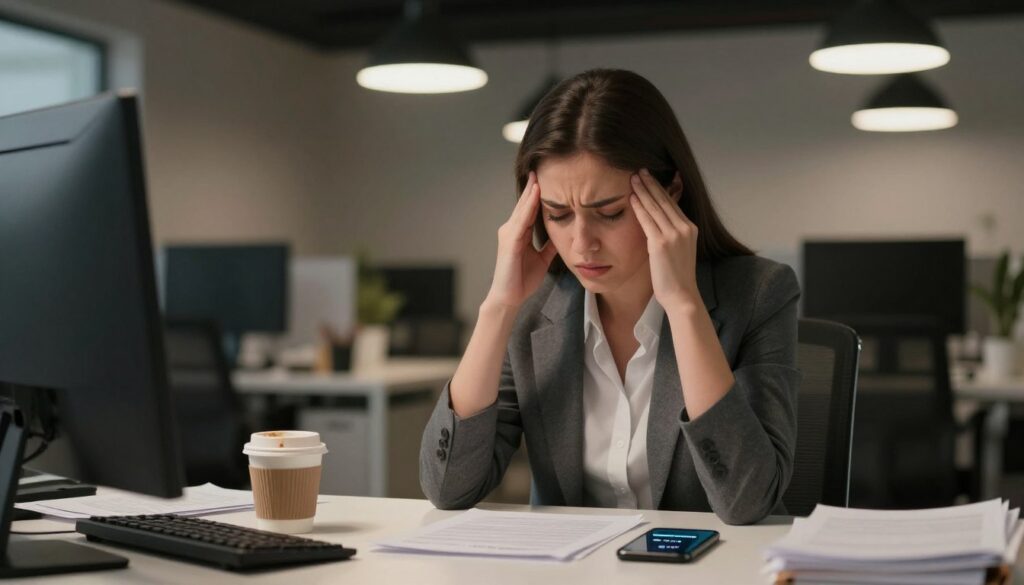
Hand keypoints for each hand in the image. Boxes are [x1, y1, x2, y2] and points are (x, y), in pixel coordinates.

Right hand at [484, 171, 558, 309]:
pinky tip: (536, 195)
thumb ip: (549, 245)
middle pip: (525, 204)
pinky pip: (521, 221)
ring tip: (540, 175)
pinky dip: (529, 207)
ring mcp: (508, 234)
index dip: (538, 194)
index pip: (530, 209)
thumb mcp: (542, 259)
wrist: (509, 298)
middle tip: (541, 167)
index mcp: (519, 233)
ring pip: (523, 209)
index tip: (548, 178)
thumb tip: (563, 234)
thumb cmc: (522, 280)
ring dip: (532, 192)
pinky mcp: (510, 242)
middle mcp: (511, 229)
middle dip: (533, 186)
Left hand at [629, 168, 701, 310]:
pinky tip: (632, 197)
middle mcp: (684, 228)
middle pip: (664, 200)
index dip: (660, 189)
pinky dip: (639, 207)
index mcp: (690, 229)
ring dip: (643, 190)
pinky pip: (647, 220)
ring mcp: (674, 235)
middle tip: (640, 170)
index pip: (672, 203)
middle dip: (651, 184)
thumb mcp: (678, 251)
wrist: (681, 295)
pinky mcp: (661, 243)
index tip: (650, 178)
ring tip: (633, 178)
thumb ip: (671, 235)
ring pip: (655, 207)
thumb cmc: (676, 277)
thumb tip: (657, 226)